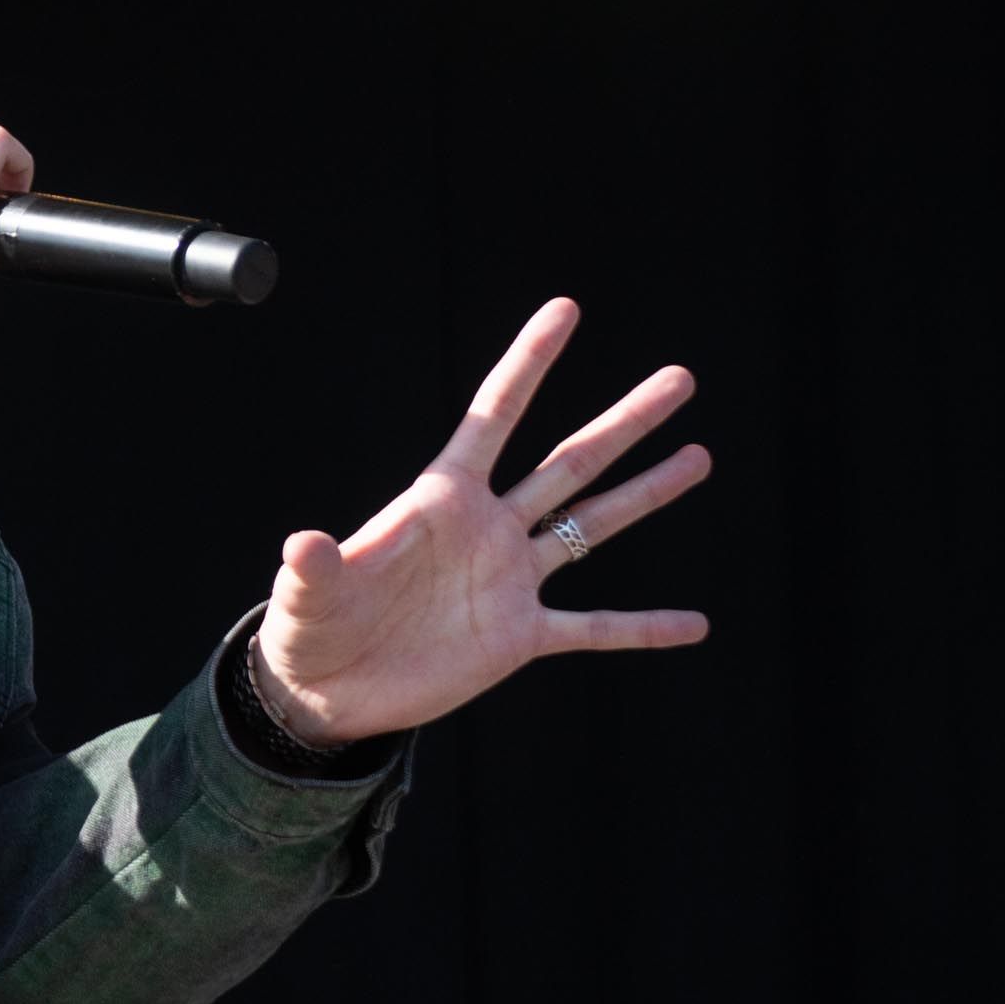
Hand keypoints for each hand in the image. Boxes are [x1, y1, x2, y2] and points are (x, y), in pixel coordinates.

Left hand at [252, 298, 709, 745]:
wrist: (325, 693)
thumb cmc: (309, 628)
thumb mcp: (307, 593)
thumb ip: (317, 566)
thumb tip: (304, 544)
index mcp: (441, 499)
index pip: (494, 415)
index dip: (528, 362)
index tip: (566, 309)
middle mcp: (487, 529)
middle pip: (570, 462)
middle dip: (625, 421)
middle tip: (681, 378)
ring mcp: (509, 580)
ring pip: (592, 526)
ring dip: (647, 492)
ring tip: (700, 456)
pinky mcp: (518, 638)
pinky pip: (593, 628)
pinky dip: (641, 629)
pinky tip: (695, 626)